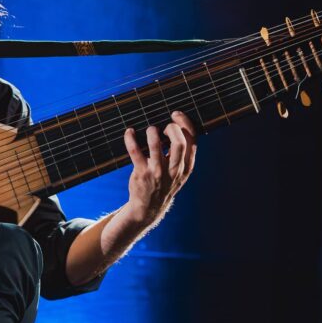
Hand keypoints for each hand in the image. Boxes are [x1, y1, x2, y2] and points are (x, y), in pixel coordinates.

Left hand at [123, 110, 197, 225]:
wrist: (148, 207)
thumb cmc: (164, 184)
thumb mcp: (179, 173)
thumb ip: (181, 155)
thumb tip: (175, 126)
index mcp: (186, 167)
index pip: (192, 142)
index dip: (185, 124)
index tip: (176, 114)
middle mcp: (174, 170)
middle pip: (179, 143)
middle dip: (172, 128)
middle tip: (163, 125)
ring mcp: (157, 172)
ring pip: (156, 145)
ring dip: (152, 132)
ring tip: (150, 129)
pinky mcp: (141, 173)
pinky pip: (135, 151)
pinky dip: (131, 138)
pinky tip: (129, 132)